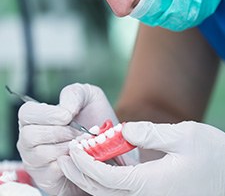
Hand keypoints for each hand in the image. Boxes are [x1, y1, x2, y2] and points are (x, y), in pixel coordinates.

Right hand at [17, 83, 118, 194]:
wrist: (106, 143)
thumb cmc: (94, 118)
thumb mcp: (88, 97)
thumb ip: (74, 94)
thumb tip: (64, 110)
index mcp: (36, 117)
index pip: (26, 113)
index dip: (47, 114)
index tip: (67, 116)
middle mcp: (30, 138)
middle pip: (30, 135)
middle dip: (61, 132)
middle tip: (80, 132)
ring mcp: (35, 159)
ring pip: (40, 154)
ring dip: (67, 147)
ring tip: (83, 143)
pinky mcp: (46, 177)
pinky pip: (51, 171)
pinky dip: (70, 162)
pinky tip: (81, 155)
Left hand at [58, 121, 224, 195]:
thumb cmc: (212, 156)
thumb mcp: (184, 136)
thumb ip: (151, 133)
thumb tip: (125, 130)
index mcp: (151, 184)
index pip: (107, 178)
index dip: (86, 164)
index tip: (75, 149)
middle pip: (102, 190)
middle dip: (81, 173)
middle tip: (66, 156)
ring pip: (109, 193)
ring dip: (89, 177)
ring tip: (76, 160)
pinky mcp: (152, 194)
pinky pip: (120, 191)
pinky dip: (104, 179)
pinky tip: (99, 165)